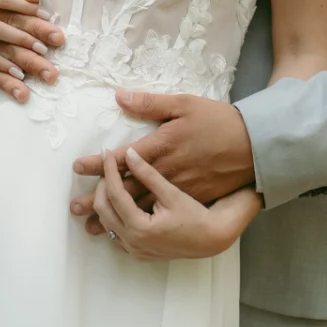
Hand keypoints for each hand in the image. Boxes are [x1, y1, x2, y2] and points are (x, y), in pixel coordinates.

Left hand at [71, 90, 255, 231]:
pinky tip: (128, 230)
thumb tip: (120, 96)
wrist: (253, 146)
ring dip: (114, 216)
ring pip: (139, 206)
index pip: (121, 159)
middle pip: (125, 189)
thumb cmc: (218, 121)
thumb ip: (150, 103)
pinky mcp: (190, 198)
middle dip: (97, 199)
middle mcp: (166, 172)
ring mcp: (178, 188)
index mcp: (161, 146)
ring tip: (92, 227)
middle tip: (74, 208)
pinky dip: (140, 222)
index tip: (77, 168)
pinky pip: (160, 213)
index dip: (97, 165)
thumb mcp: (184, 104)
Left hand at [93, 146, 260, 261]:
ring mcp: (134, 251)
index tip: (105, 154)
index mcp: (140, 228)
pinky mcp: (139, 253)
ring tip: (111, 180)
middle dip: (102, 186)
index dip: (108, 171)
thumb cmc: (195, 214)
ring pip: (107, 223)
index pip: (114, 195)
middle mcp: (133, 243)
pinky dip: (115, 216)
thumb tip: (129, 154)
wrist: (212, 238)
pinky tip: (121, 201)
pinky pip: (117, 234)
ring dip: (106, 201)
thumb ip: (148, 173)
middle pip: (104, 210)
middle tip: (107, 166)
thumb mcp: (171, 192)